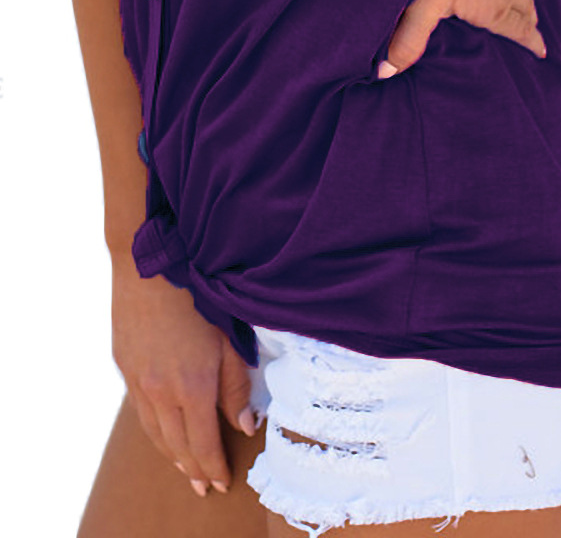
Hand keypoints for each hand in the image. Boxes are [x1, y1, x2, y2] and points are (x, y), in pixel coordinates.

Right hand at [110, 251, 259, 496]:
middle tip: (203, 486)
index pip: (202, 443)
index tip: (221, 483)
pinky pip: (139, 412)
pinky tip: (163, 433)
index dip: (212, 467)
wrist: (149, 266)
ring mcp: (138, 381)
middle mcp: (160, 392)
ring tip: (185, 469)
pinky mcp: (125, 368)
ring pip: (154, 433)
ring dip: (171, 455)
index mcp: (191, 386)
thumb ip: (236, 386)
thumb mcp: (228, 339)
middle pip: (176, 445)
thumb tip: (243, 426)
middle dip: (192, 469)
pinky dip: (154, 431)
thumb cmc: (198, 296)